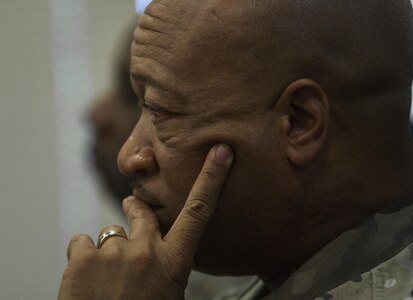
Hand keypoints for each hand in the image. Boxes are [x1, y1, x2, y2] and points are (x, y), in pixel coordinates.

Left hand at [57, 144, 233, 299]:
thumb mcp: (169, 294)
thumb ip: (168, 267)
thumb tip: (164, 256)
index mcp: (173, 262)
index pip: (199, 212)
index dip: (212, 178)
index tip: (220, 152)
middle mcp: (146, 251)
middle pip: (143, 212)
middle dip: (136, 208)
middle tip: (131, 207)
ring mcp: (114, 252)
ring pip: (111, 233)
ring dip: (109, 250)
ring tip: (105, 276)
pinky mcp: (83, 257)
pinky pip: (81, 242)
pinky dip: (82, 256)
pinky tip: (85, 276)